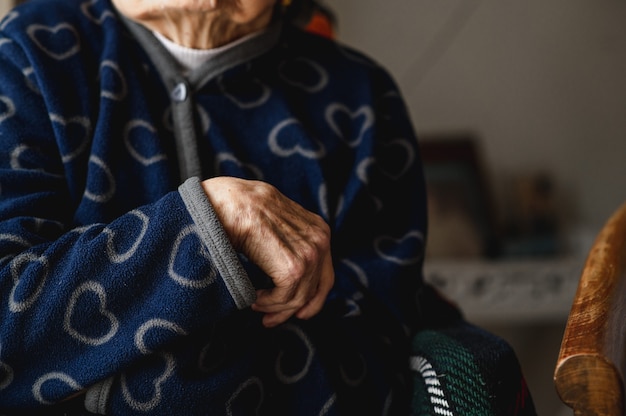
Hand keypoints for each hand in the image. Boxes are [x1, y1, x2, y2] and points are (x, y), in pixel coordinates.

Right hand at [201, 177, 333, 326]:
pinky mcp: (294, 267)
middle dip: (291, 309)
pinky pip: (285, 298)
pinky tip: (253, 298)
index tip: (297, 312)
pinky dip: (267, 303)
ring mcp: (310, 254)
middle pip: (314, 290)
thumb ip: (289, 244)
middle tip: (270, 320)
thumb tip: (288, 278)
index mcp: (319, 230)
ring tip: (256, 306)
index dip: (312, 299)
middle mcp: (321, 241)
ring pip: (298, 297)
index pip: (324, 275)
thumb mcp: (277, 224)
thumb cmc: (243, 210)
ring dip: (274, 307)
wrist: (230, 201)